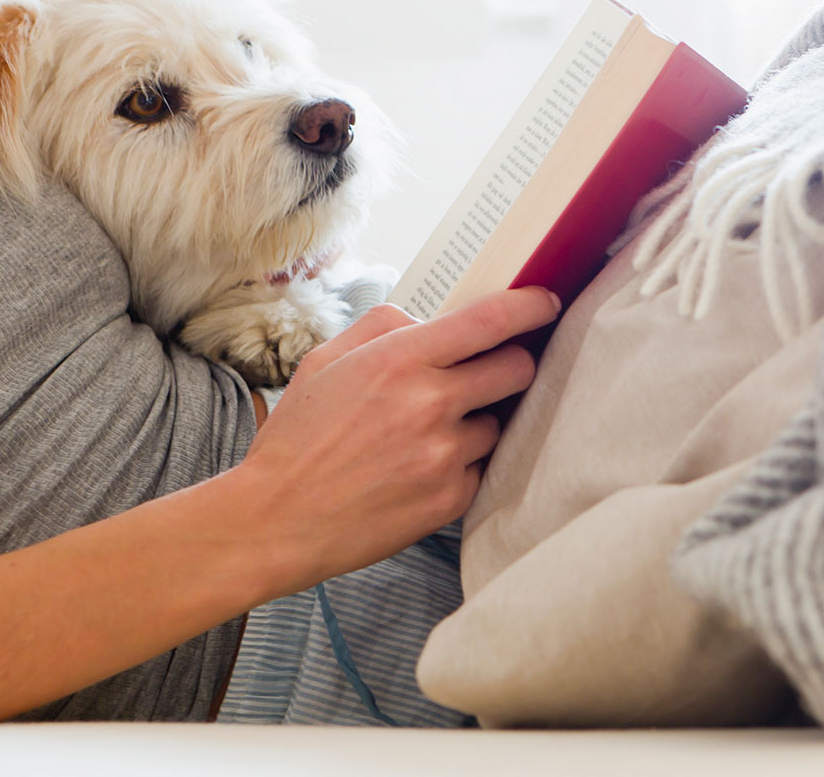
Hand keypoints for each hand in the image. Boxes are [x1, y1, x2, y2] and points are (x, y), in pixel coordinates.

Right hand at [226, 287, 560, 591]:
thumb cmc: (298, 439)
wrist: (276, 521)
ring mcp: (445, 455)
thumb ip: (384, 327)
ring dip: (477, 421)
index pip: (491, 320)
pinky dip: (461, 464)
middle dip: (513, 364)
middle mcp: (430, 404)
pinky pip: (481, 468)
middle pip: (517, 369)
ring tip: (427, 435)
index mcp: (399, 360)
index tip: (546, 303)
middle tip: (492, 371)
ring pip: (498, 423)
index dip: (530, 308)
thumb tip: (430, 320)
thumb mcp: (324, 361)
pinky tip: (419, 469)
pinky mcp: (450, 499)